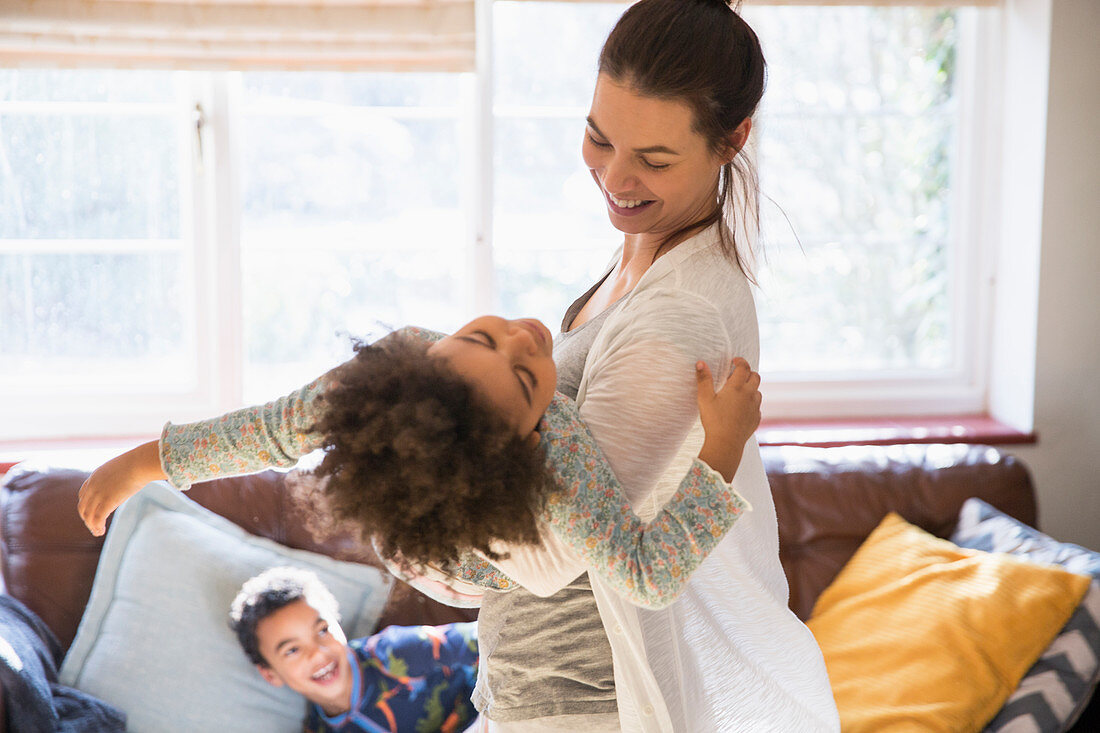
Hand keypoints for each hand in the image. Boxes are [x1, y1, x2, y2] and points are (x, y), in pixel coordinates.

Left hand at [77, 440, 165, 535]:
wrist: (141, 463)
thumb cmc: (138, 463)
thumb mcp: (122, 468)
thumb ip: (118, 476)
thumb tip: (127, 480)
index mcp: (95, 476)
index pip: (83, 494)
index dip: (85, 506)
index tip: (91, 513)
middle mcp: (93, 486)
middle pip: (83, 506)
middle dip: (86, 518)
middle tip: (93, 526)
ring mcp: (99, 493)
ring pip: (88, 515)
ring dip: (92, 526)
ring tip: (98, 532)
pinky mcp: (108, 501)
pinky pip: (98, 518)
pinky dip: (97, 527)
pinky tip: (101, 532)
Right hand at [696, 358, 761, 481]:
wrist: (726, 443)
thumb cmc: (714, 420)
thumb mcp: (705, 398)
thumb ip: (703, 379)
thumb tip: (700, 363)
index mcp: (737, 387)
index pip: (744, 367)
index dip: (740, 361)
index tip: (735, 361)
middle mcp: (749, 394)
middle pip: (755, 376)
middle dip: (747, 373)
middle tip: (736, 376)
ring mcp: (755, 407)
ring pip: (757, 391)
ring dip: (750, 388)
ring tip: (738, 393)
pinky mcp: (756, 418)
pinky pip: (757, 406)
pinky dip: (751, 403)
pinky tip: (741, 409)